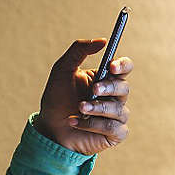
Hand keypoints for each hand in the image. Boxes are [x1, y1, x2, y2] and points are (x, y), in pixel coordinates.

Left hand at [34, 39, 132, 154]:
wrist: (49, 128)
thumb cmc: (56, 98)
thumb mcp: (62, 69)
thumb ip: (79, 51)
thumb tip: (102, 41)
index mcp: (105, 78)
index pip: (124, 67)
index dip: (122, 65)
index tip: (111, 66)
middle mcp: (114, 96)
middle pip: (124, 87)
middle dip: (108, 88)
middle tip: (93, 90)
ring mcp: (116, 115)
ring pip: (119, 109)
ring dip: (97, 108)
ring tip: (78, 108)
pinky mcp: (114, 134)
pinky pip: (114, 127)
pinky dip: (93, 125)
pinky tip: (75, 122)